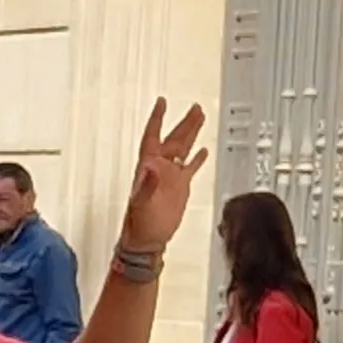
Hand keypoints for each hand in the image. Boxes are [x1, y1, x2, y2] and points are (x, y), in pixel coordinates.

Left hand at [118, 98, 210, 251]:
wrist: (147, 240)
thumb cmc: (140, 223)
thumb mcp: (142, 202)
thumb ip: (148, 183)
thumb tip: (151, 166)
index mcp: (148, 167)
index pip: (153, 136)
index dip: (157, 119)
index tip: (161, 102)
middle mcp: (160, 168)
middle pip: (174, 138)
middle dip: (184, 122)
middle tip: (195, 107)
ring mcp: (171, 177)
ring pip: (184, 148)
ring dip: (192, 133)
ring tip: (200, 117)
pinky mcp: (180, 187)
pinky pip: (190, 167)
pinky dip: (197, 158)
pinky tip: (202, 150)